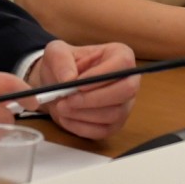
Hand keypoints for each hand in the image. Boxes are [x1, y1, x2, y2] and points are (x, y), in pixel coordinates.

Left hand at [24, 41, 139, 140]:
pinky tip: (66, 117)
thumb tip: (69, 79)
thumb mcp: (56, 53)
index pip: (123, 63)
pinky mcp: (114, 124)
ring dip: (83, 113)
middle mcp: (128, 80)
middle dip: (94, 98)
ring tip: (61, 107)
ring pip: (114, 114)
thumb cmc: (63, 65)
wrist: (57, 85)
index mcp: (119, 55)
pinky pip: (103, 130)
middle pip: (126, 90)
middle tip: (68, 99)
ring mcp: (124, 104)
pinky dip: (81, 126)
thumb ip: (61, 61)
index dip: (102, 75)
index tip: (78, 83)